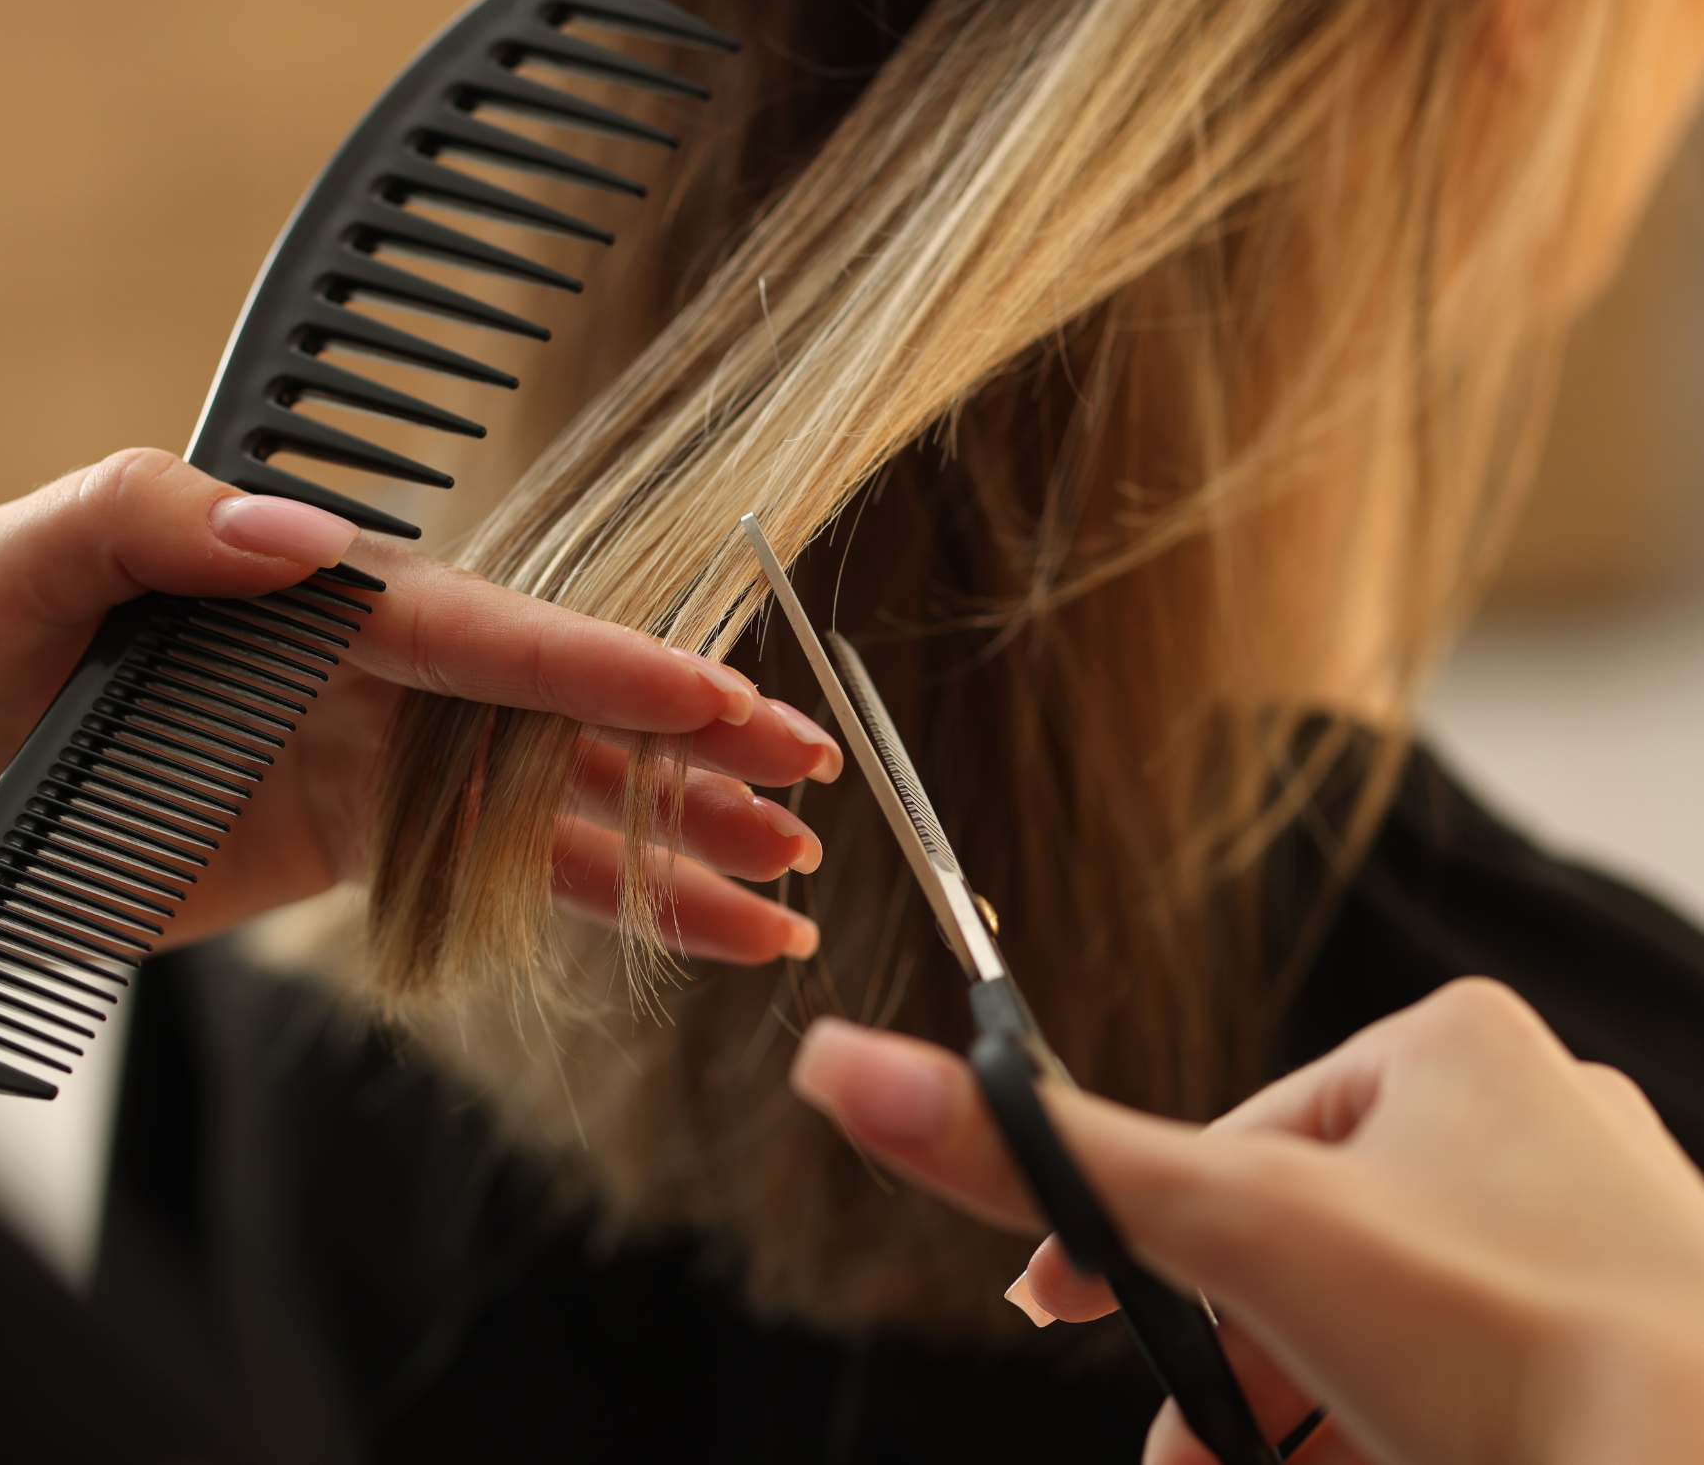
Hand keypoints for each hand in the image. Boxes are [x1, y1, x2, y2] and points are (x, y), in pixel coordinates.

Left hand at [0, 449, 840, 956]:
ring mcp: (370, 760)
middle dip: (691, 743)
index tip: (717, 696)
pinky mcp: (355, 844)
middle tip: (808, 769)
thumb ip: (162, 524)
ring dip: (675, 838)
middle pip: (562, 714)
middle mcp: (368, 672)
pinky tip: (688, 927)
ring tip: (784, 874)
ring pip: (557, 802)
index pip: (488, 635)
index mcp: (315, 597)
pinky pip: (503, 872)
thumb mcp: (29, 558)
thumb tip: (309, 547)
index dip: (606, 671)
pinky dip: (603, 901)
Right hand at [789, 979, 1703, 1464]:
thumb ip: (1045, 1160)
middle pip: (1311, 1258)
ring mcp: (1600, 1231)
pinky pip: (1477, 1377)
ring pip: (1390, 1333)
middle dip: (1234, 1376)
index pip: (1236, 1146)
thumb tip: (845, 1066)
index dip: (1139, 1243)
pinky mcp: (1639, 1336)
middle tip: (1184, 1463)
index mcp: (1446, 1046)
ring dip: (1312, 1427)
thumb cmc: (1506, 1340)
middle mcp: (1533, 1116)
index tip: (1058, 1314)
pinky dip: (1404, 1441)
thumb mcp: (1238, 1234)